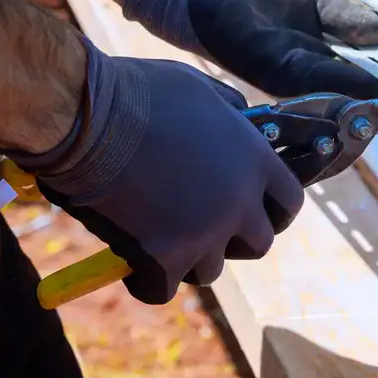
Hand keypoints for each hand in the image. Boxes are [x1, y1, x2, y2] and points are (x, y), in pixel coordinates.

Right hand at [6, 40, 303, 304]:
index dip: (273, 208)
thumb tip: (239, 121)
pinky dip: (148, 278)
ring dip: (189, 256)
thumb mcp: (198, 88)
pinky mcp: (163, 259)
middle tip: (203, 225)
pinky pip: (163, 288)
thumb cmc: (138, 94)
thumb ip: (228, 113)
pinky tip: (132, 258)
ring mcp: (203, 234)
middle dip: (235, 238)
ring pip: (210, 268)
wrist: (87, 120)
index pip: (290, 201)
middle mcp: (238, 201)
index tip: (256, 211)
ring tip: (157, 229)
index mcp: (254, 159)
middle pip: (259, 243)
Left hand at [123, 0, 377, 99]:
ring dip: (367, 99)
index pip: (359, 77)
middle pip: (351, 94)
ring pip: (335, 92)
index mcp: (316, 59)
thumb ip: (348, 16)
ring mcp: (287, 74)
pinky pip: (311, 76)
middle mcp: (304, 74)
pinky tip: (364, 86)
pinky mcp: (268, 66)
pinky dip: (338, 84)